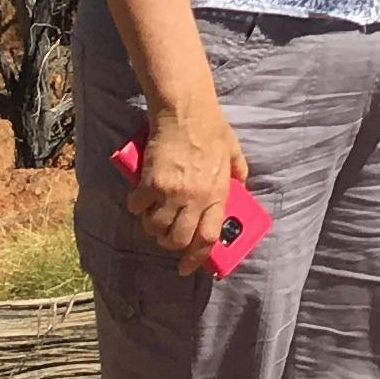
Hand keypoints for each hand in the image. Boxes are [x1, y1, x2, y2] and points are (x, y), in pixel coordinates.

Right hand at [128, 102, 250, 276]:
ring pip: (156, 228)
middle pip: (178, 240)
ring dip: (152, 227)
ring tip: (154, 215)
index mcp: (218, 194)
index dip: (197, 258)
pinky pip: (138, 208)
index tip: (187, 267)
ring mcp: (172, 192)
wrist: (185, 111)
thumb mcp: (234, 152)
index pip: (209, 237)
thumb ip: (238, 172)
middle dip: (171, 244)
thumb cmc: (212, 128)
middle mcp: (195, 198)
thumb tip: (242, 186)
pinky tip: (140, 199)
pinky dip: (137, 208)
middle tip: (167, 235)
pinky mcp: (150, 182)